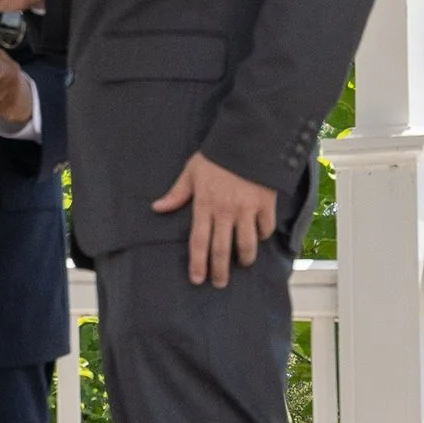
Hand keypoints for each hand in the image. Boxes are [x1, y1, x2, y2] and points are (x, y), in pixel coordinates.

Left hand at [153, 152, 277, 285]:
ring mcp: (247, 209)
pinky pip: (266, 228)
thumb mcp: (191, 171)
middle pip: (222, 249)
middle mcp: (226, 211)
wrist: (248, 139)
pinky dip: (263, 235)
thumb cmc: (217, 156)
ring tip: (242, 265)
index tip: (197, 279)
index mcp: (205, 205)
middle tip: (219, 283)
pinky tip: (259, 238)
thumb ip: (177, 193)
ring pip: (247, 244)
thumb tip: (157, 208)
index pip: (198, 241)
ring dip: (244, 259)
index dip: (197, 263)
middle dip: (219, 271)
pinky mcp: (266, 204)